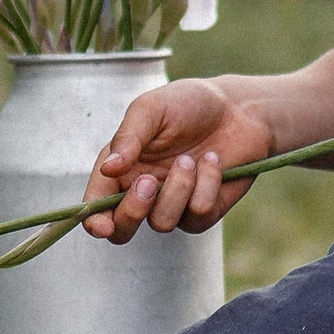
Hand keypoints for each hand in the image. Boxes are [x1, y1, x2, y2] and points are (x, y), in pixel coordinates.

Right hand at [87, 83, 275, 243]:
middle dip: (132, 212)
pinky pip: (197, 214)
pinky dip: (207, 185)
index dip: (94, 221)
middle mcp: (143, 192)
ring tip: (190, 158)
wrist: (239, 109)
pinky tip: (213, 161)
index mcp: (121, 169)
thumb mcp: (152, 109)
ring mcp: (173, 205)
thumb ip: (128, 137)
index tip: (101, 227)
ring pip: (162, 222)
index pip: (97, 204)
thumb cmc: (189, 103)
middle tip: (148, 182)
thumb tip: (108, 169)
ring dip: (178, 188)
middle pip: (122, 230)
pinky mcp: (203, 211)